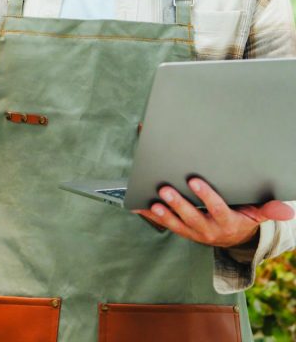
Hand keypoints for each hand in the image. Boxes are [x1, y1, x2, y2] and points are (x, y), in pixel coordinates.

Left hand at [134, 177, 294, 248]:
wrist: (232, 239)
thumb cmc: (242, 217)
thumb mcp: (257, 214)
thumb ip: (268, 209)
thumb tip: (288, 209)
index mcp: (227, 222)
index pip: (217, 209)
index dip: (206, 196)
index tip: (194, 180)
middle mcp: (209, 230)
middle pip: (192, 218)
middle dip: (179, 204)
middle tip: (165, 189)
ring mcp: (194, 232)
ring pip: (177, 224)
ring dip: (164, 213)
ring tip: (152, 201)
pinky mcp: (182, 230)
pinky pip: (165, 224)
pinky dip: (151, 216)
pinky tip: (139, 206)